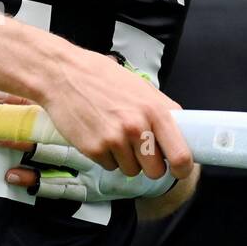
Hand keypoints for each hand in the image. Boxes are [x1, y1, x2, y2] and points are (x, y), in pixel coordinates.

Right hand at [0, 48, 192, 180]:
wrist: (63, 74)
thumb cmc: (102, 78)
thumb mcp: (141, 88)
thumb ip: (162, 111)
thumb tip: (181, 133)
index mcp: (155, 111)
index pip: (180, 155)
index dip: (183, 168)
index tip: (180, 170)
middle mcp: (137, 127)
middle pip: (156, 171)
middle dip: (150, 165)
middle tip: (140, 149)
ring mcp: (114, 140)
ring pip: (132, 171)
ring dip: (126, 159)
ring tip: (115, 135)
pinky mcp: (94, 150)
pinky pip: (110, 166)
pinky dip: (107, 156)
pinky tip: (99, 135)